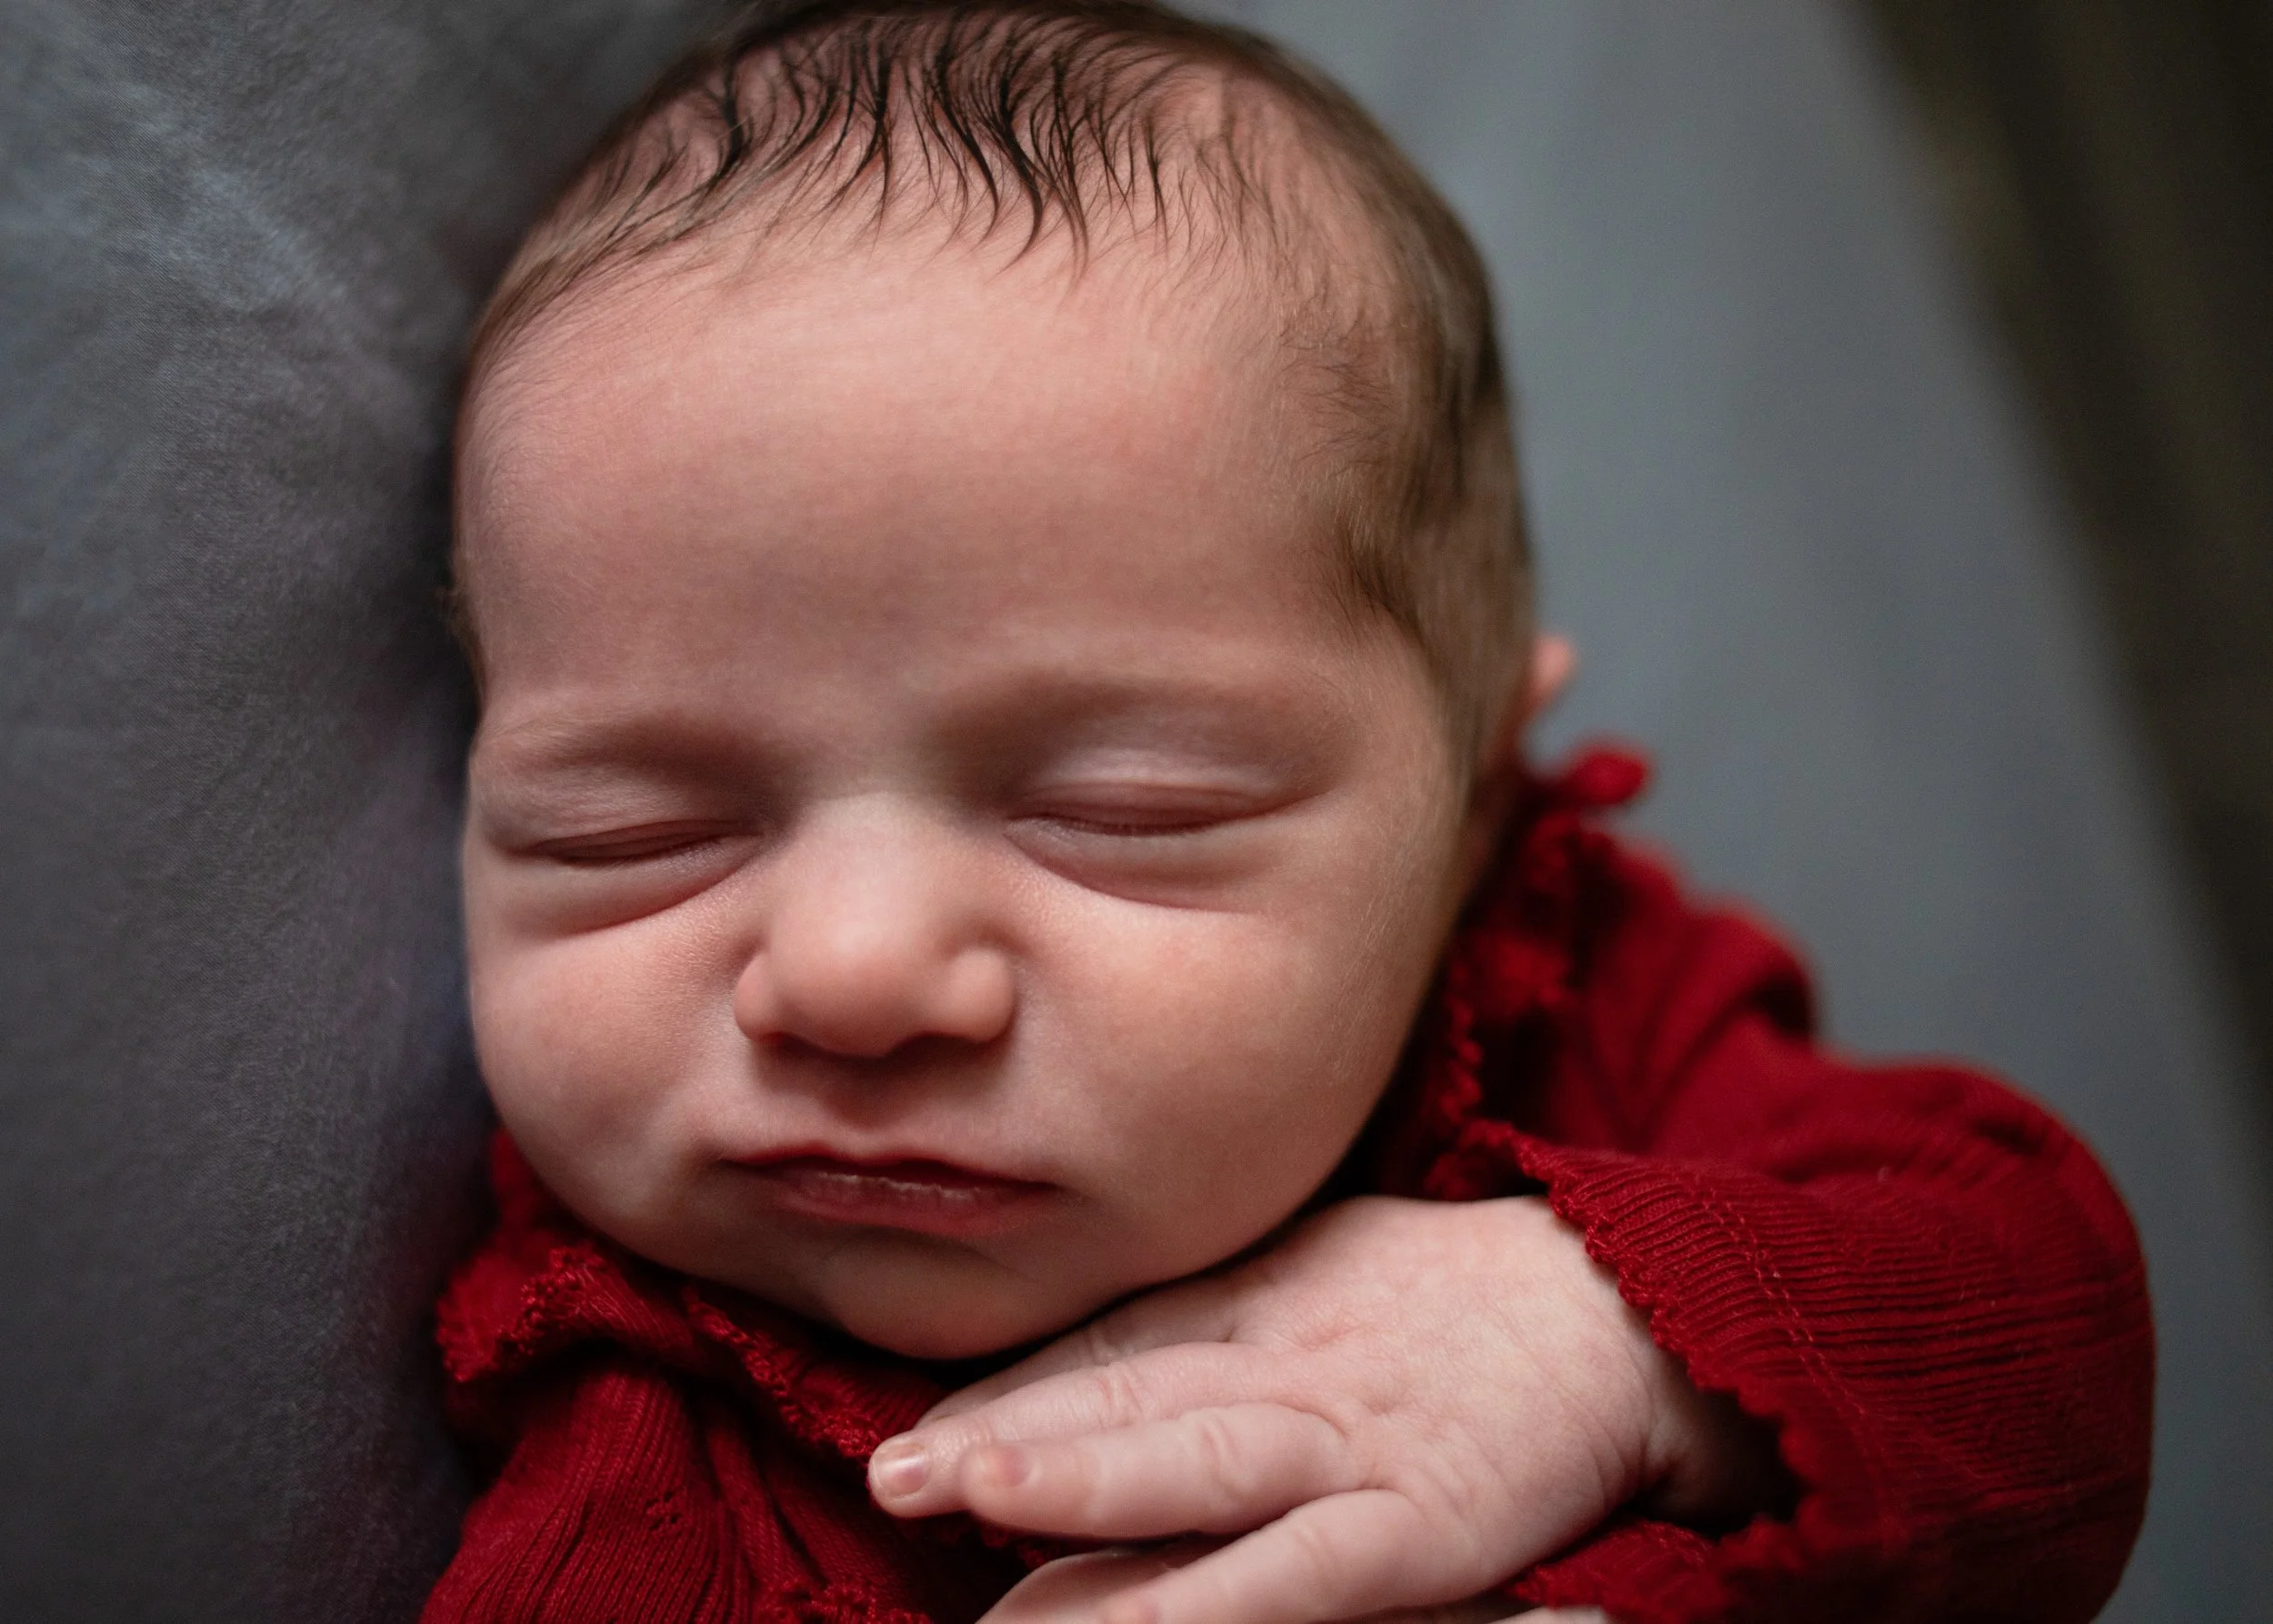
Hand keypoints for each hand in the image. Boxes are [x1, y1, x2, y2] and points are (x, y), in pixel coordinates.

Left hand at [868, 1196, 1776, 1623]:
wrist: (1623, 1311)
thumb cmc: (1455, 1297)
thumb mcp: (1318, 1271)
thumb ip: (1204, 1318)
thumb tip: (1085, 1369)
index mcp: (1258, 1301)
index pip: (1107, 1349)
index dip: (1004, 1397)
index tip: (911, 1438)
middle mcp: (1286, 1364)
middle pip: (1126, 1398)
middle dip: (1003, 1439)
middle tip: (891, 1472)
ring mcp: (1349, 1444)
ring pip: (1193, 1466)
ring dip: (1075, 1486)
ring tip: (961, 1503)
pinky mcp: (1418, 1526)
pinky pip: (1298, 1571)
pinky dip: (1207, 1597)